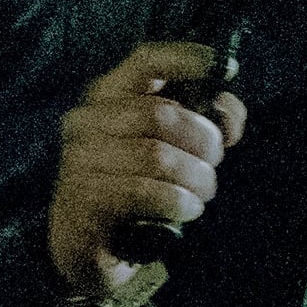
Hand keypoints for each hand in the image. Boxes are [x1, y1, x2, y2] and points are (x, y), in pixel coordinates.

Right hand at [45, 41, 247, 300]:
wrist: (90, 248)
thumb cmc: (137, 187)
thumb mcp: (173, 148)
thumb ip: (207, 122)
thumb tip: (227, 115)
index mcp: (106, 96)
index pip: (145, 61)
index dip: (186, 58)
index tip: (221, 66)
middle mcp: (85, 122)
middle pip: (162, 115)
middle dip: (203, 142)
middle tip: (213, 164)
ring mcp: (78, 161)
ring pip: (158, 157)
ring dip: (195, 179)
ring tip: (202, 193)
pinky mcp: (83, 200)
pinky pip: (144, 193)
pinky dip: (177, 202)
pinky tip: (186, 210)